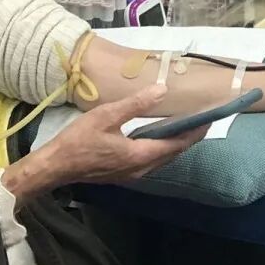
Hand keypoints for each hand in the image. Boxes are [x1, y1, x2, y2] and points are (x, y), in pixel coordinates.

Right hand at [2, 86, 206, 203]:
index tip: (209, 119)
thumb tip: (162, 89)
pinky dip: (161, 148)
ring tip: (185, 126)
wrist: (55, 167)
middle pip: (173, 154)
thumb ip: (136, 104)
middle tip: (202, 120)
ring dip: (175, 144)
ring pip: (162, 159)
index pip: (177, 144)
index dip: (194, 132)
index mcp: (141, 156)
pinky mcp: (123, 173)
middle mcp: (141, 169)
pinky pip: (151, 161)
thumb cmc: (79, 140)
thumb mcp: (106, 116)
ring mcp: (132, 174)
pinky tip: (158, 137)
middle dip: (189, 137)